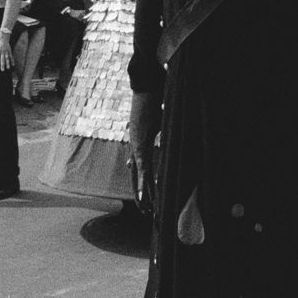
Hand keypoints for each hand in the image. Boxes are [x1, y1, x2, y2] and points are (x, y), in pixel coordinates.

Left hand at [0, 34, 12, 70]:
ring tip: (8, 68)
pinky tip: (13, 65)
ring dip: (8, 64)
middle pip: (2, 60)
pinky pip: (11, 57)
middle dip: (2, 65)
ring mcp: (6, 52)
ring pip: (7, 59)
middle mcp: (2, 53)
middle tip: (2, 70)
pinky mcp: (10, 51)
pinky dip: (12, 61)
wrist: (3, 39)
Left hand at [128, 92, 159, 212]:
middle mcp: (136, 147)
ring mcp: (137, 147)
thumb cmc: (152, 97)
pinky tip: (144, 196)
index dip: (143, 184)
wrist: (145, 85)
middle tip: (147, 212)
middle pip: (137, 177)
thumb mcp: (156, 118)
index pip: (140, 168)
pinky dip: (143, 183)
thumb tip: (162, 139)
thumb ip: (159, 130)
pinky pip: (143, 168)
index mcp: (140, 143)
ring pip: (139, 178)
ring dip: (144, 195)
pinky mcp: (140, 144)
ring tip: (147, 211)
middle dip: (143, 196)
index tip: (147, 199)